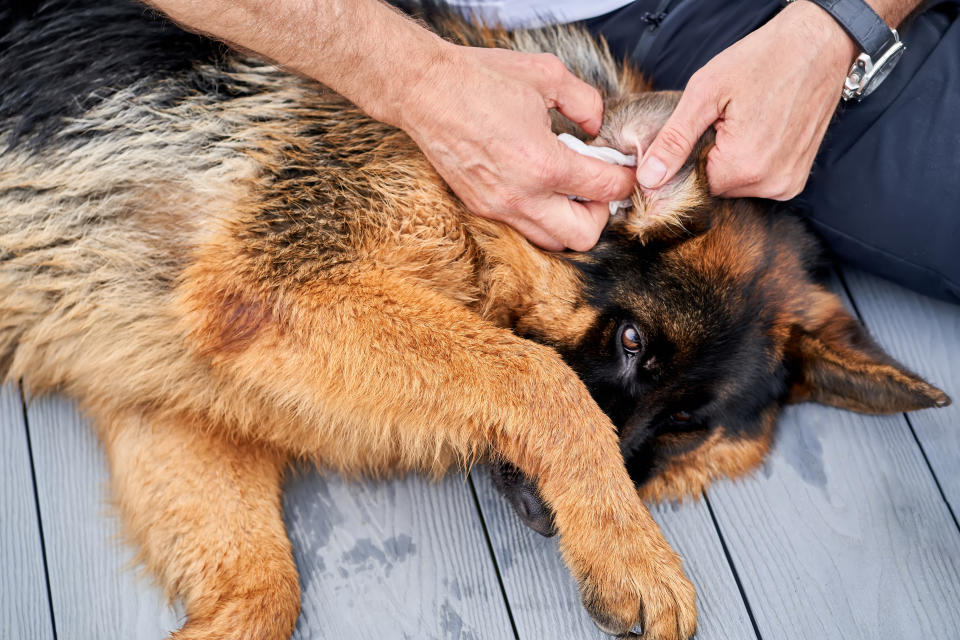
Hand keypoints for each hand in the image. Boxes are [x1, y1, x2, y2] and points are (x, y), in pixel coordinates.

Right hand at [399, 46, 635, 250]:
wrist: (425, 90)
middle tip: (598, 187)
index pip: (606, 189)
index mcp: (545, 164)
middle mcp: (522, 196)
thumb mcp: (548, 75)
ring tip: (570, 191)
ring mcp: (499, 207)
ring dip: (569, 221)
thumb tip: (597, 126)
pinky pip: (523, 229)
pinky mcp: (480, 207)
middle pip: (583, 236)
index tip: (625, 170)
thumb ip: (586, 102)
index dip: (625, 180)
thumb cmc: (481, 79)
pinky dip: (542, 217)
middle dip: (601, 214)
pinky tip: (541, 187)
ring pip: (551, 241)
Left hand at [635, 0, 856, 198]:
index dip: (680, 162)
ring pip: (734, 186)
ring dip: (727, 161)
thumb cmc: (763, 59)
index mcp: (744, 167)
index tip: (688, 133)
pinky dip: (749, 162)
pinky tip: (756, 132)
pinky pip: (756, 182)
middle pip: (713, 187)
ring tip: (740, 123)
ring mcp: (786, 185)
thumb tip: (648, 177)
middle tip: (717, 122)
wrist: (819, 45)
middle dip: (705, 159)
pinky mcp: (795, 181)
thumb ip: (674, 140)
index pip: (690, 187)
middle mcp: (769, 184)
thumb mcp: (706, 93)